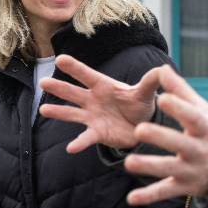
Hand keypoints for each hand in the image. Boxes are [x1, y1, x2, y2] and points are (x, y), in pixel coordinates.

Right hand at [38, 54, 160, 151]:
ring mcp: (92, 116)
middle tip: (43, 81)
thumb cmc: (140, 105)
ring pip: (71, 113)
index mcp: (104, 86)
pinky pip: (85, 138)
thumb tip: (164, 69)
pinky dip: (79, 143)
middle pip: (73, 92)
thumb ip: (151, 81)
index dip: (74, 67)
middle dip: (59, 87)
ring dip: (58, 111)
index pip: (87, 74)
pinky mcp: (96, 133)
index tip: (60, 58)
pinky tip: (70, 149)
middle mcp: (93, 100)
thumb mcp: (146, 93)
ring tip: (44, 110)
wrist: (142, 127)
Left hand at [121, 66, 207, 204]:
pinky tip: (131, 198)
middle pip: (179, 143)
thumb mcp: (202, 110)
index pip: (192, 117)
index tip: (162, 98)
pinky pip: (165, 191)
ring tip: (129, 162)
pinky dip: (148, 196)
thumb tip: (162, 68)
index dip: (178, 108)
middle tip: (139, 129)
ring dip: (149, 166)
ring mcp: (192, 170)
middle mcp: (200, 150)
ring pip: (169, 168)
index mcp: (205, 127)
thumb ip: (181, 91)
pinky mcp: (184, 187)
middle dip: (160, 137)